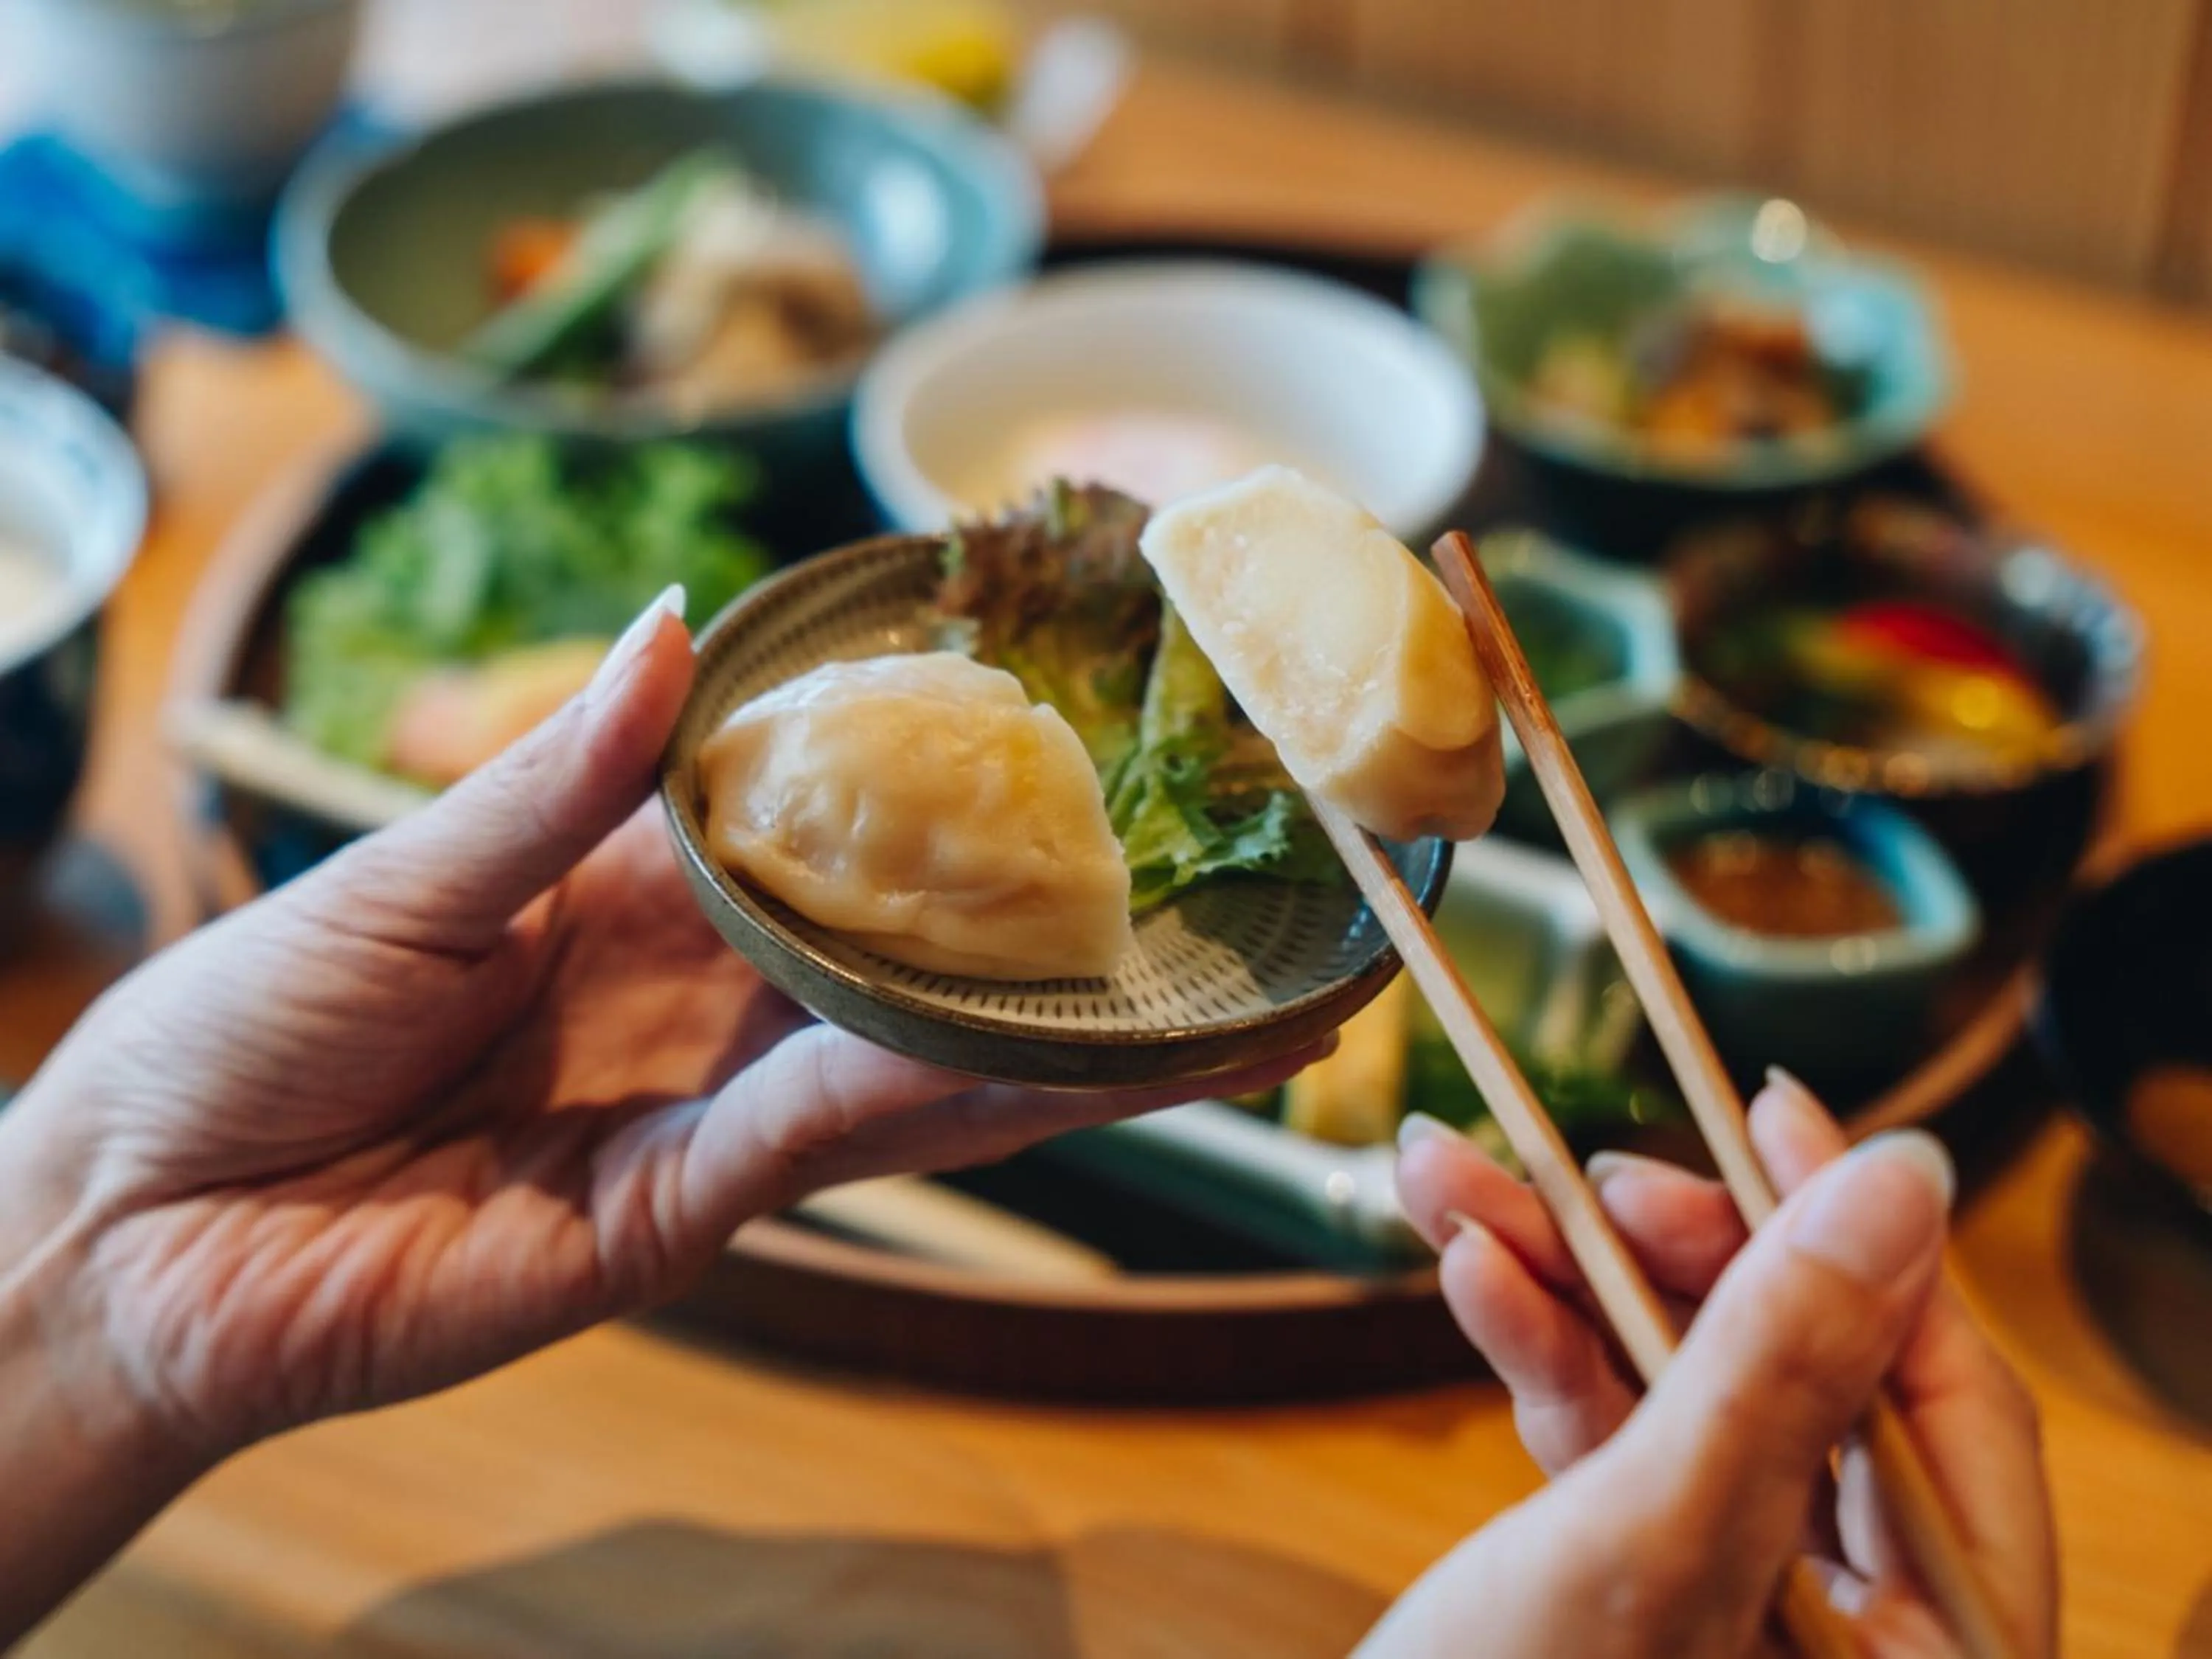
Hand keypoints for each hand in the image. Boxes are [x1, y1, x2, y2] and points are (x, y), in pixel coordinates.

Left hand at [2, 593, 1320, 1464]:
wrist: (135, 1232)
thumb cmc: (241, 1027)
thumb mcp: (404, 875)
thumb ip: (561, 777)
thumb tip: (680, 625)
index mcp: (628, 891)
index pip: (820, 821)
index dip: (935, 775)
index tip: (1060, 718)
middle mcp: (698, 995)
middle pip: (910, 949)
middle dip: (1052, 919)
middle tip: (1203, 872)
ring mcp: (707, 1106)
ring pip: (919, 1059)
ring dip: (1064, 1033)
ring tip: (1217, 1000)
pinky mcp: (689, 1210)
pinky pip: (841, 1135)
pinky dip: (953, 1091)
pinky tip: (1065, 1053)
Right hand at [1362, 1079, 2054, 1657]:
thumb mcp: (1658, 1541)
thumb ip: (1783, 1362)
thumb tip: (1909, 1175)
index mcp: (1929, 1650)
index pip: (1945, 1397)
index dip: (1864, 1239)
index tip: (1777, 1108)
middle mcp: (1848, 1625)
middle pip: (1798, 1373)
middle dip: (1669, 1252)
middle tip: (1588, 1165)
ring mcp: (1733, 1602)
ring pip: (1681, 1388)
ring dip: (1565, 1275)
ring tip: (1458, 1175)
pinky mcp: (1630, 1584)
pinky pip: (1604, 1437)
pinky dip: (1533, 1348)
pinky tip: (1467, 1267)